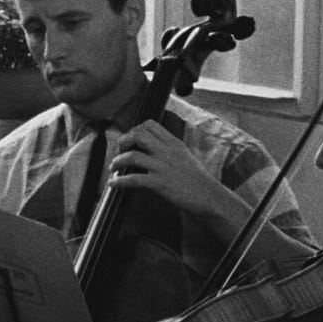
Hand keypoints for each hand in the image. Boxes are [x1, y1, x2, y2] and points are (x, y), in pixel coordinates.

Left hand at [109, 121, 229, 219]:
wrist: (209, 196)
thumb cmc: (198, 180)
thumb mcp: (185, 156)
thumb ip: (169, 150)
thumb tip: (152, 150)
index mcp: (173, 143)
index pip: (150, 125)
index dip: (134, 129)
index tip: (129, 140)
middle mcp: (167, 152)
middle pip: (138, 135)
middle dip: (123, 142)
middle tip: (119, 151)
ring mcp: (163, 167)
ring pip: (132, 156)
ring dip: (117, 162)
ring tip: (113, 168)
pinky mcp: (160, 183)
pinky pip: (134, 179)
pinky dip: (119, 181)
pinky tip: (113, 184)